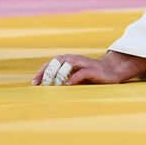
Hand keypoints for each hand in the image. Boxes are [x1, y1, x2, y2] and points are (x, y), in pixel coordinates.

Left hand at [30, 51, 145, 85]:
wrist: (111, 70)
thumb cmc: (89, 74)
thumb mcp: (73, 75)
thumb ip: (61, 77)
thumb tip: (44, 86)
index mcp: (67, 59)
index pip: (51, 63)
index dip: (42, 72)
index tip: (34, 83)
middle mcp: (74, 59)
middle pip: (57, 61)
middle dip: (48, 72)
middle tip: (43, 85)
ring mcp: (84, 63)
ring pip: (68, 64)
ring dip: (59, 74)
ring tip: (53, 84)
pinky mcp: (93, 70)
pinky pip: (82, 72)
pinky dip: (74, 77)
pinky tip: (69, 84)